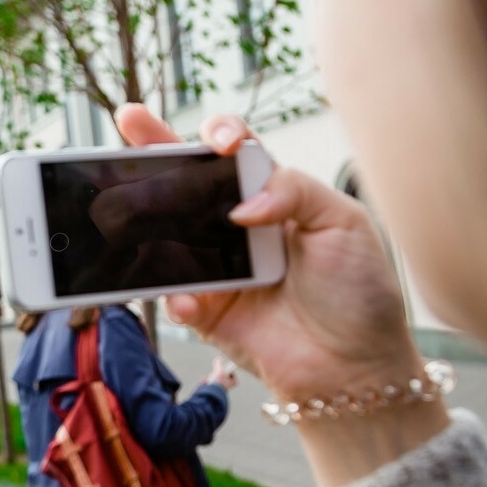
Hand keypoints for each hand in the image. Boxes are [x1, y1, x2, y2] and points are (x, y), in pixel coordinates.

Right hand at [116, 106, 447, 486]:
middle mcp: (236, 227)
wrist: (356, 367)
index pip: (235, 153)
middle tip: (129, 119)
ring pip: (166, 233)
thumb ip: (293, 190)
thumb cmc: (359, 292)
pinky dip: (175, 297)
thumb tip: (240, 205)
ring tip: (127, 207)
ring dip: (144, 219)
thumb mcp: (342, 222)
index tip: (217, 140)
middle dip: (153, 149)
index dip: (219, 134)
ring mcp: (216, 268)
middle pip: (186, 181)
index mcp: (271, 197)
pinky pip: (172, 296)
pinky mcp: (204, 310)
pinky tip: (188, 299)